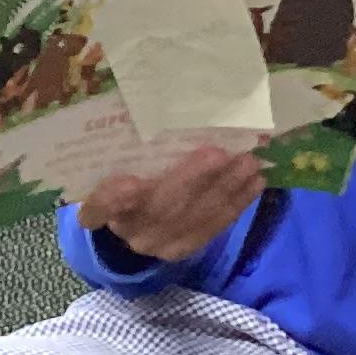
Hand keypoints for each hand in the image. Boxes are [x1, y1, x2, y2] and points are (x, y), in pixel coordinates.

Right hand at [79, 146, 264, 262]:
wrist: (131, 221)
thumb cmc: (123, 174)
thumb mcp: (114, 162)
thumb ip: (128, 147)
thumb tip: (164, 105)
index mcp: (101, 205)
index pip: (101, 204)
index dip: (114, 197)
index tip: (129, 183)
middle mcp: (128, 228)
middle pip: (159, 207)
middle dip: (192, 180)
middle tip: (220, 154)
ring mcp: (157, 243)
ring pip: (193, 217)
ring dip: (225, 189)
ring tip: (249, 162)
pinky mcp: (183, 248)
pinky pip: (212, 228)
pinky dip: (236, 204)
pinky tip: (255, 183)